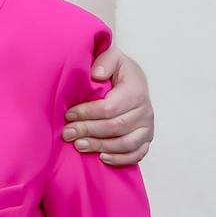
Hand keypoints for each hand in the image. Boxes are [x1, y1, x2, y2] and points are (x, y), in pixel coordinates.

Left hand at [63, 47, 153, 166]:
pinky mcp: (146, 139)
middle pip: (115, 127)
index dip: (87, 113)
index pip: (109, 108)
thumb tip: (97, 74)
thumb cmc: (119, 71)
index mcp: (136, 91)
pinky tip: (102, 157)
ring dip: (100, 146)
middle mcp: (145, 111)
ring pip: (125, 143)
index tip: (69, 115)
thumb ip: (105, 61)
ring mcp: (147, 127)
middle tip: (68, 133)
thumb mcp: (113, 57)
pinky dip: (120, 159)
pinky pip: (137, 154)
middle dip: (88, 131)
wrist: (134, 81)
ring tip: (79, 145)